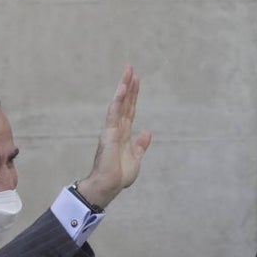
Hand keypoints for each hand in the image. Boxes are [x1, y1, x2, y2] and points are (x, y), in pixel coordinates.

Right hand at [75, 65, 152, 209]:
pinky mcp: (109, 134)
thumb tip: (147, 131)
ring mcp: (112, 130)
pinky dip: (119, 100)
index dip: (133, 96)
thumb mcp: (136, 159)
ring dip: (124, 88)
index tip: (136, 81)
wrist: (108, 186)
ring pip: (119, 105)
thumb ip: (140, 145)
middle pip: (125, 104)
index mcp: (123, 135)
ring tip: (128, 72)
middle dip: (129, 87)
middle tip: (131, 69)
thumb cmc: (118, 176)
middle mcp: (117, 129)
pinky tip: (122, 89)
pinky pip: (114, 114)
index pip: (130, 111)